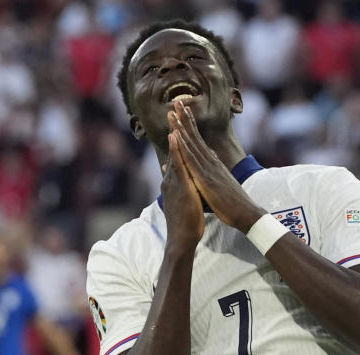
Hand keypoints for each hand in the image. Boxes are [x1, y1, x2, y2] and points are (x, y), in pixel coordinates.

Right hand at [161, 124, 204, 246]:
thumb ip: (185, 189)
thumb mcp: (187, 201)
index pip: (178, 156)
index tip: (179, 121)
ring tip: (173, 115)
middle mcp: (172, 178)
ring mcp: (175, 181)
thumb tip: (186, 183)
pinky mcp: (180, 186)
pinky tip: (177, 137)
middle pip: (175, 149)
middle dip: (174, 129)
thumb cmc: (187, 223)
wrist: (183, 239)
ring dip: (174, 133)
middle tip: (173, 109)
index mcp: (176, 181)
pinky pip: (179, 165)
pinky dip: (177, 150)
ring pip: (175, 153)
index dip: (179, 139)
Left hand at [168, 101, 262, 232]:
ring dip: (181, 126)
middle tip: (176, 101)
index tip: (183, 111)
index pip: (199, 140)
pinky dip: (183, 146)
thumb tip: (208, 160)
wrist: (245, 212)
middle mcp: (210, 162)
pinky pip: (192, 159)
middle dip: (185, 118)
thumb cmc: (232, 203)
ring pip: (192, 143)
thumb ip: (212, 171)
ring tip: (173, 112)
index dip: (190, 125)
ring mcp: (208, 168)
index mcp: (212, 164)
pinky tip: (176, 136)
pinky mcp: (206, 178)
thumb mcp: (221, 184)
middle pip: (195, 136)